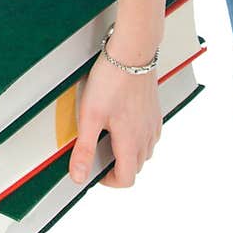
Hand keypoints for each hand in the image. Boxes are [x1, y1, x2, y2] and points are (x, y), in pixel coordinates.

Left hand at [68, 45, 161, 188]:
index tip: (97, 172)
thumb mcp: (90, 116)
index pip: (127, 178)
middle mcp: (146, 135)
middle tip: (100, 153)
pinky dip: (140, 136)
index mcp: (131, 142)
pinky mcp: (155, 107)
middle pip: (136, 166)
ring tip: (111, 138)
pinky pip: (151, 132)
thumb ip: (84, 149)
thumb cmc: (112, 79)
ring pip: (146, 150)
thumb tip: (78, 175)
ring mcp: (153, 121)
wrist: (132, 50)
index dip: (110, 181)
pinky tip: (126, 121)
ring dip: (130, 152)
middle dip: (119, 166)